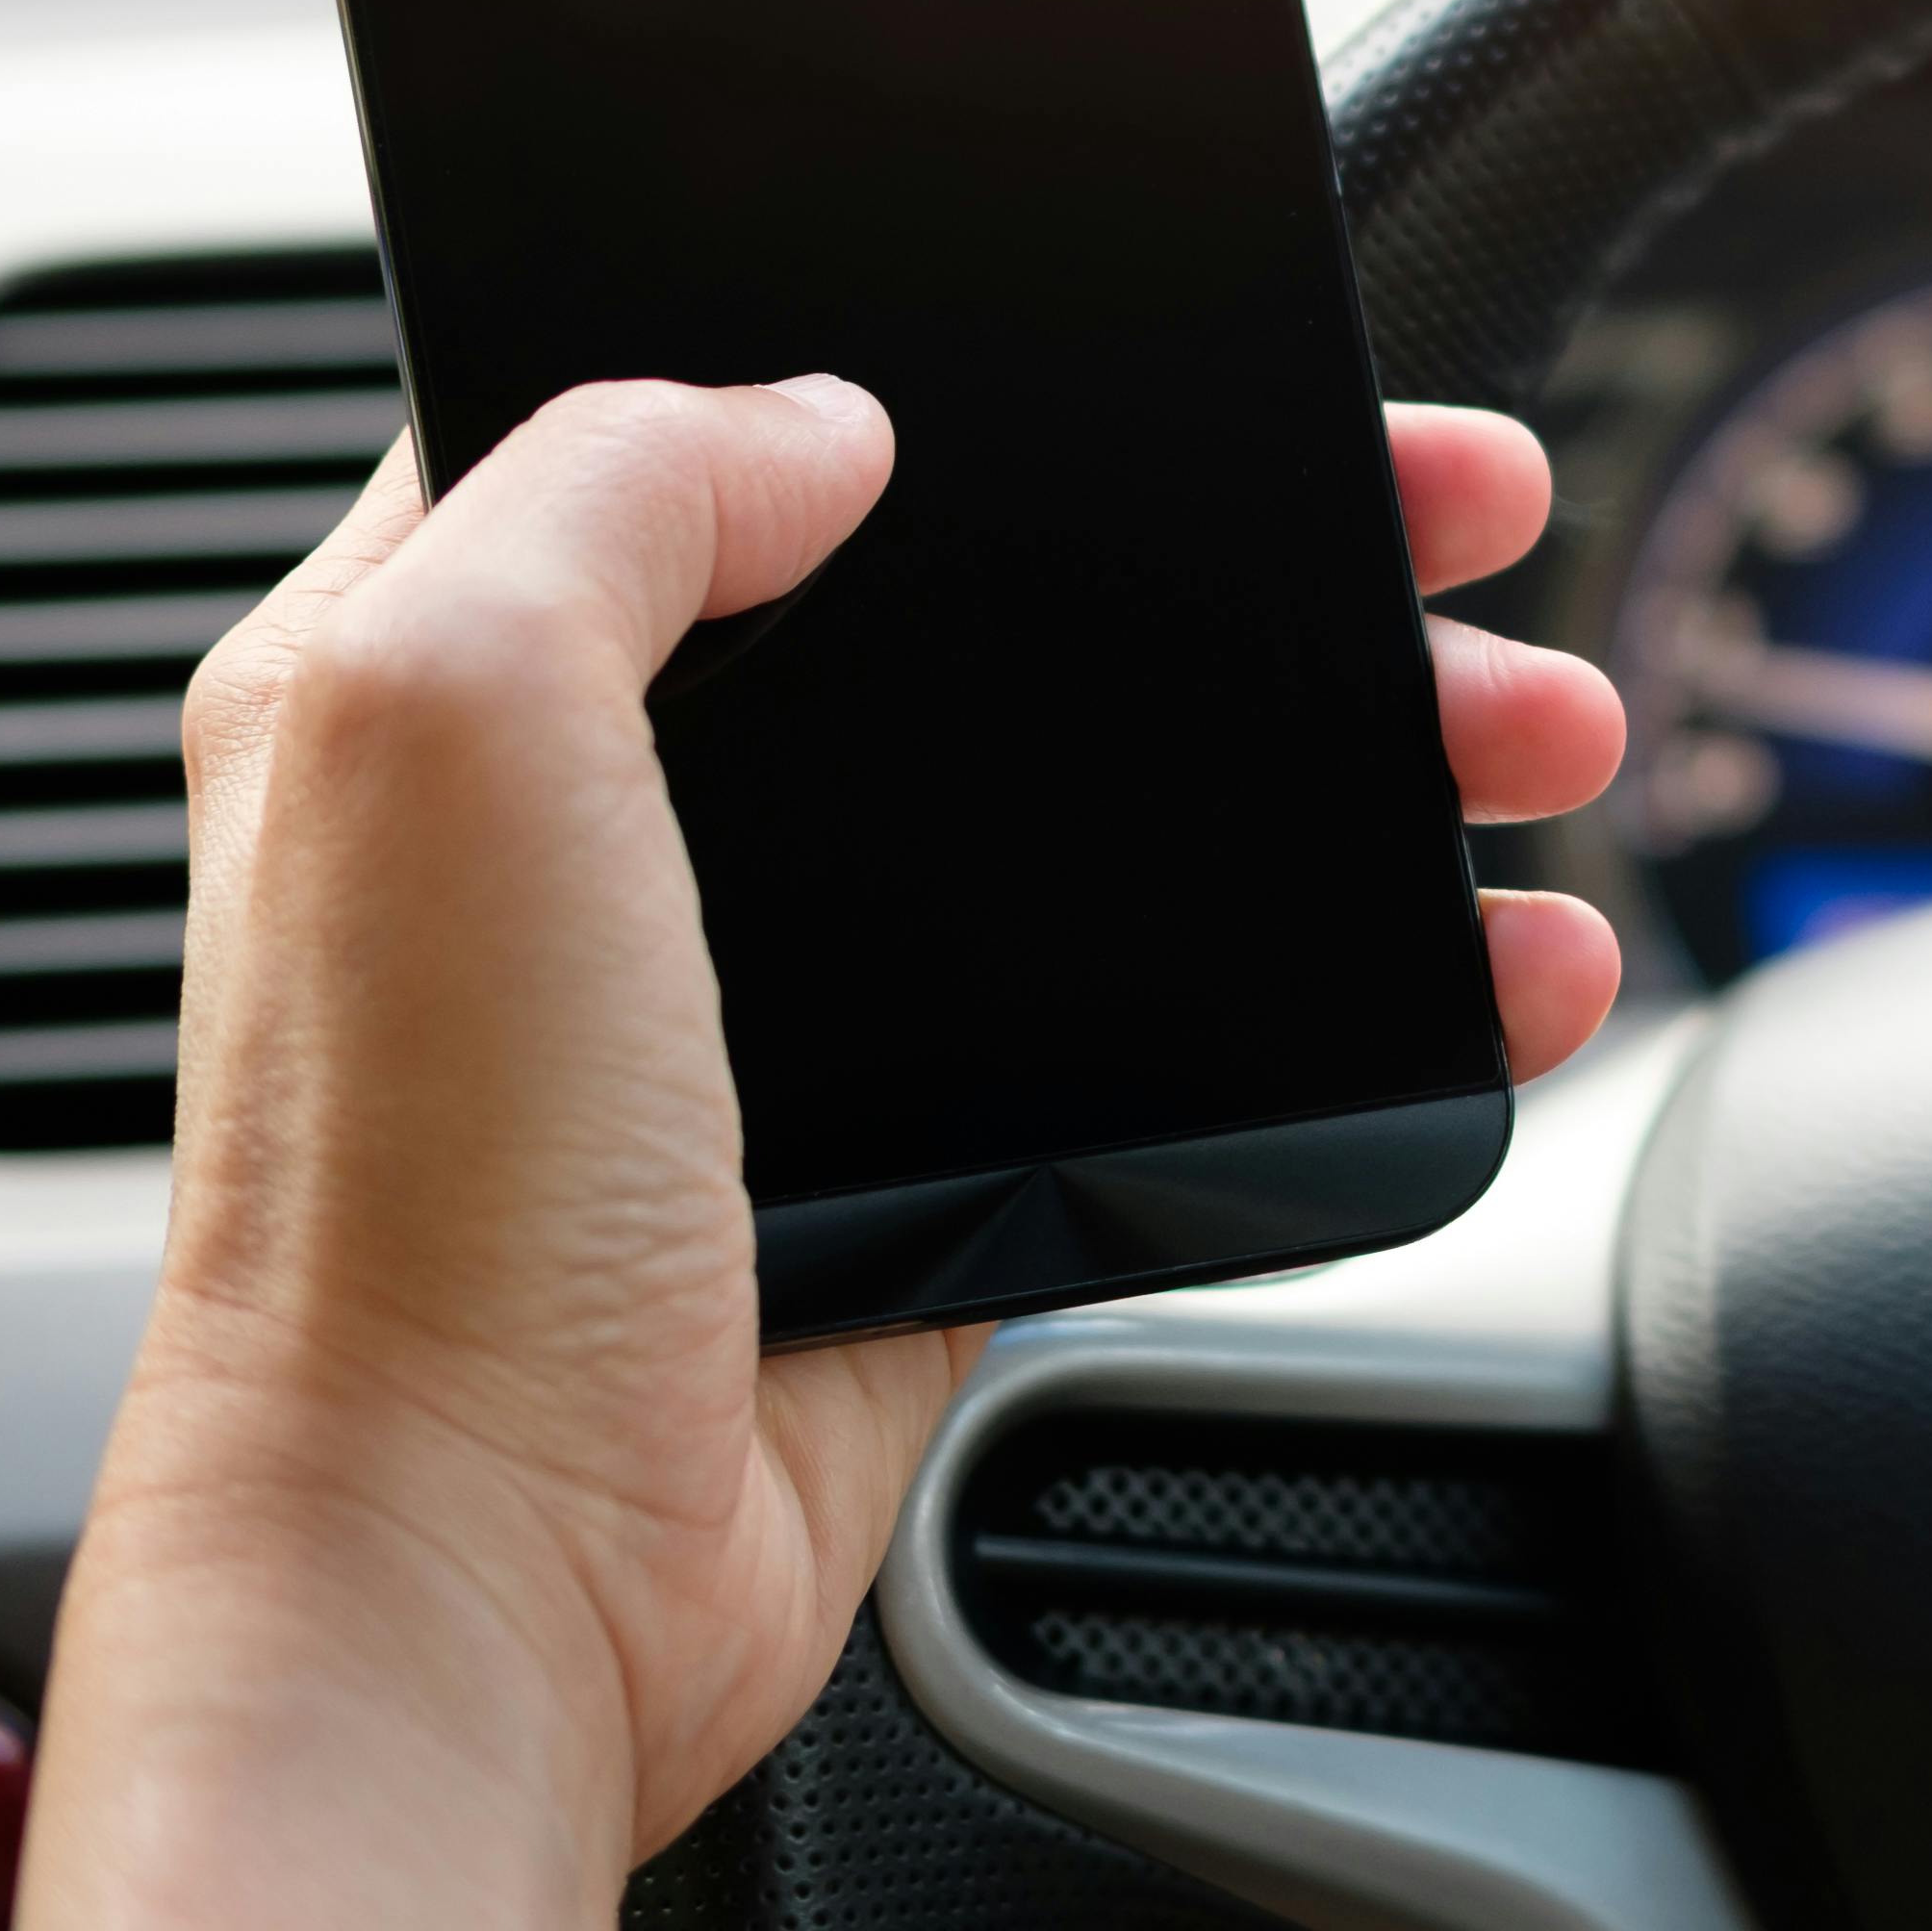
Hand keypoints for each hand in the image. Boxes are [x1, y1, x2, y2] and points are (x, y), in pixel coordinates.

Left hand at [0, 381, 1622, 1930]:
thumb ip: (613, 489)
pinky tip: (1497, 963)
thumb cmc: (398, 1194)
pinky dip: (1366, 997)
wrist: (473, 1590)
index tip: (1165, 340)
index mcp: (453, 671)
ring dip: (1359, 763)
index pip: (719, 427)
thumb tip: (820, 417)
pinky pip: (1189, 1041)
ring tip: (1532, 733)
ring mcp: (792, 1003)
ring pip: (1134, 818)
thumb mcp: (433, 718)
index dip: (945, 359)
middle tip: (1448, 518)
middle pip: (1004, 608)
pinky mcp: (931, 1170)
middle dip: (1261, 559)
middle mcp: (624, 825)